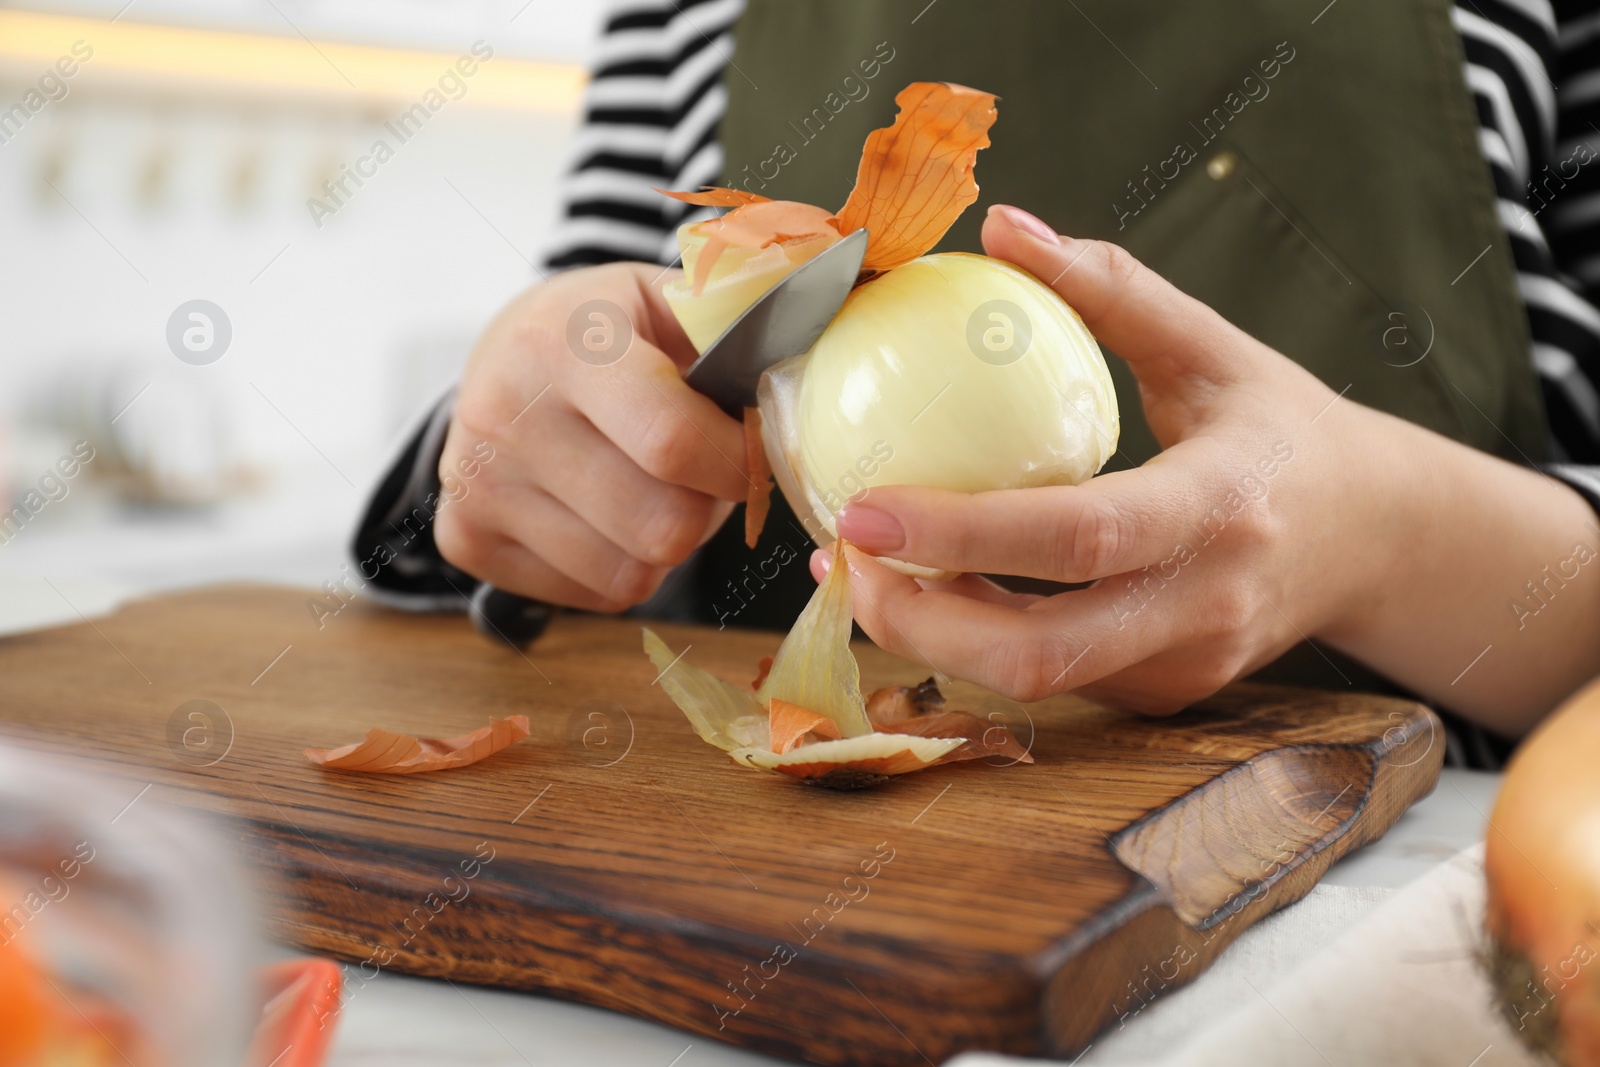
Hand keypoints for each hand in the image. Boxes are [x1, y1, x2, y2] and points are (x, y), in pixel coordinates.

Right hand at [435, 263, 747, 610]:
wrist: (506, 351)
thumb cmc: (614, 329)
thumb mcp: (675, 300)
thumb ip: (749, 321)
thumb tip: (834, 345)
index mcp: (562, 345)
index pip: (672, 443)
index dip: (736, 463)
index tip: (751, 451)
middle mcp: (503, 416)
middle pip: (660, 526)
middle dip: (705, 508)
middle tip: (699, 470)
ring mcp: (476, 483)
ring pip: (630, 573)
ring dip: (666, 542)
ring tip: (653, 486)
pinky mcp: (465, 537)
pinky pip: (593, 594)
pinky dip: (622, 565)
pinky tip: (608, 511)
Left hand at [812, 204, 1406, 713]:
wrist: (1375, 539)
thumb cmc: (1284, 428)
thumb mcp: (1210, 346)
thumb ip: (1109, 287)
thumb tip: (1001, 226)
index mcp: (1221, 508)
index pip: (1080, 536)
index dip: (961, 535)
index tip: (860, 510)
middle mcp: (1205, 604)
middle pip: (1038, 654)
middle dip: (915, 621)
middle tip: (841, 554)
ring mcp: (1186, 665)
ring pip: (1033, 681)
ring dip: (928, 634)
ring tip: (862, 570)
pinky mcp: (1166, 694)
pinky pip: (1052, 679)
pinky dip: (976, 642)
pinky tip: (934, 589)